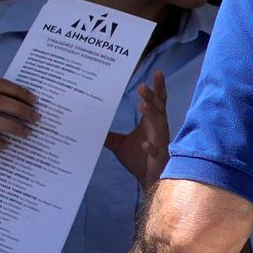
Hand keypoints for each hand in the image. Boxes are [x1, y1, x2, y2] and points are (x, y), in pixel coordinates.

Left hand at [104, 75, 168, 190]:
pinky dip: (151, 147)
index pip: (156, 101)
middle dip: (152, 97)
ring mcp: (160, 142)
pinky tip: (145, 145)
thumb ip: (109, 135)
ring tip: (142, 106)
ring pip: (159, 125)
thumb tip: (91, 127)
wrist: (148, 180)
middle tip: (143, 86)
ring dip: (152, 115)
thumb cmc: (139, 159)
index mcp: (150, 123)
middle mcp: (158, 129)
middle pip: (158, 108)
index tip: (158, 72)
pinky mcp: (159, 157)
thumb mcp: (119, 144)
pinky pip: (156, 150)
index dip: (158, 87)